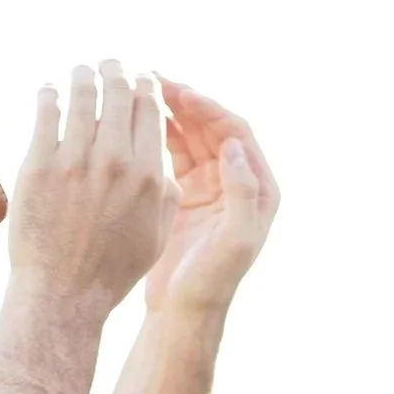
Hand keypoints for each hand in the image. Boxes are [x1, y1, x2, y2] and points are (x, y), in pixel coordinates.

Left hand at [10, 64, 171, 311]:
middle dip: (115, 71)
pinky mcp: (39, 165)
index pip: (149, 111)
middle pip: (118, 94)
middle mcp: (115, 161)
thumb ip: (165, 195)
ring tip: (79, 71)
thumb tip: (163, 164)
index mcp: (148, 175)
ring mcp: (75, 160)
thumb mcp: (155, 235)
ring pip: (81, 96)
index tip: (140, 78)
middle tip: (109, 64)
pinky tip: (49, 91)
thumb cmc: (112, 270)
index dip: (145, 87)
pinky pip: (46, 113)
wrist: (63, 293)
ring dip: (82, 76)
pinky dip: (49, 95)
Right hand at [152, 82, 279, 315]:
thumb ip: (241, 193)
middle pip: (213, 128)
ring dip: (170, 113)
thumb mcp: (233, 241)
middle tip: (153, 79)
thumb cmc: (211, 284)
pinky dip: (157, 135)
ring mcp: (211, 188)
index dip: (209, 109)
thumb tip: (233, 145)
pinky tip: (134, 121)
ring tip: (141, 90)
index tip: (179, 93)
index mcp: (259, 189)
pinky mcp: (186, 195)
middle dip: (186, 103)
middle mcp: (238, 183)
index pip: (236, 133)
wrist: (184, 314)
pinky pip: (173, 154)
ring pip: (191, 137)